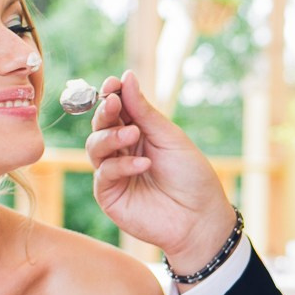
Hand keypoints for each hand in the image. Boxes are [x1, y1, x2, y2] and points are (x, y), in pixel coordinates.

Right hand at [86, 70, 237, 272]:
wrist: (200, 218)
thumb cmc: (192, 176)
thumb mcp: (170, 138)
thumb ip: (145, 112)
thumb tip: (126, 76)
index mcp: (138, 132)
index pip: (116, 109)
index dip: (111, 94)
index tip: (112, 83)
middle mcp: (122, 150)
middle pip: (100, 125)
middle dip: (104, 112)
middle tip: (114, 102)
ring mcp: (113, 173)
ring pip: (94, 146)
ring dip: (111, 136)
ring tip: (134, 134)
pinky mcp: (109, 195)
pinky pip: (104, 173)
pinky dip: (121, 165)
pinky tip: (143, 164)